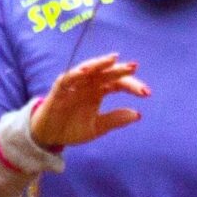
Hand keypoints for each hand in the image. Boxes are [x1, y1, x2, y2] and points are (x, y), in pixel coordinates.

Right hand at [27, 53, 148, 149]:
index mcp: (99, 91)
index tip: (147, 93)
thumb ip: (115, 119)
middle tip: (134, 67)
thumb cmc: (73, 128)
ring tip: (113, 59)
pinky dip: (76, 73)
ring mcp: (74, 84)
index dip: (132, 86)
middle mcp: (88, 84)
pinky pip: (68, 77)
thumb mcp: (97, 127)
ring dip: (100, 63)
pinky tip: (86, 71)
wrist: (49, 136)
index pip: (119, 84)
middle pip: (107, 73)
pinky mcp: (60, 87)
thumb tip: (138, 114)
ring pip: (89, 69)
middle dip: (121, 71)